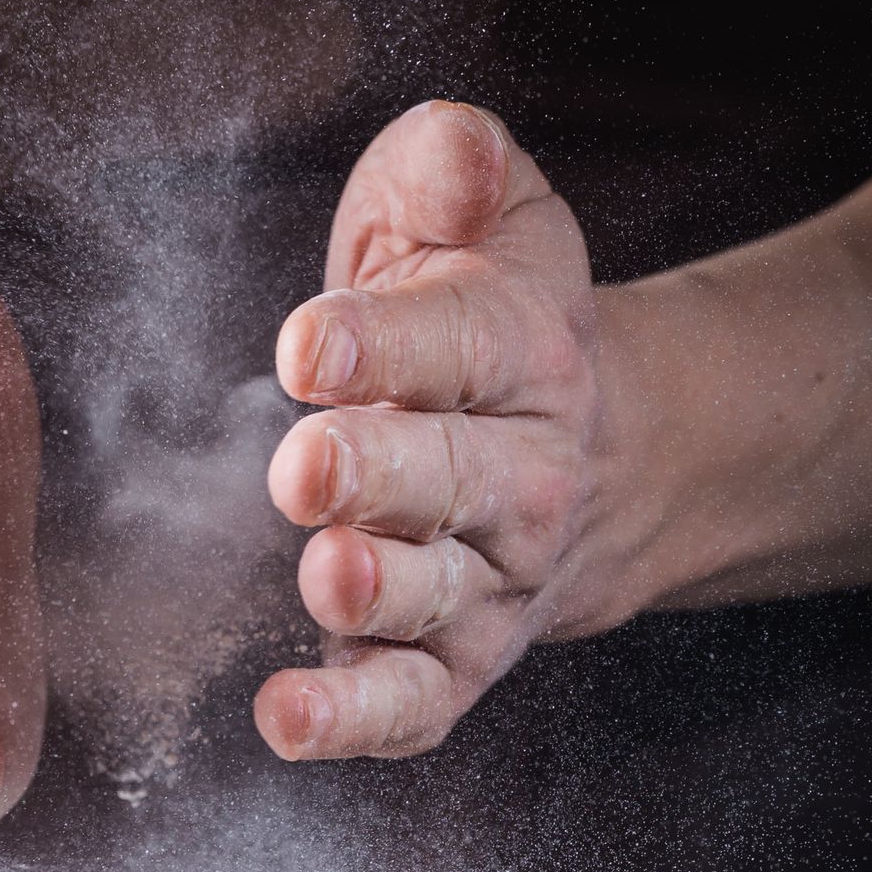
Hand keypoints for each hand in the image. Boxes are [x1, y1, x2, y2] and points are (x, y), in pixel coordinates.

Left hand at [256, 101, 611, 762]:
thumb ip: (456, 172)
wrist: (587, 456)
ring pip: (434, 598)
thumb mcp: (489, 217)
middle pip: (451, 479)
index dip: (385, 346)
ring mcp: (489, 584)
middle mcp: (520, 481)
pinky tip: (284, 719)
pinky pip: (411, 705)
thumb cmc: (489, 318)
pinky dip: (351, 721)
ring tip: (324, 577)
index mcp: (525, 353)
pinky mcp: (451, 667)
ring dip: (376, 593)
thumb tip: (456, 150)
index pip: (462, 344)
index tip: (306, 347)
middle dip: (378, 473)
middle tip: (307, 464)